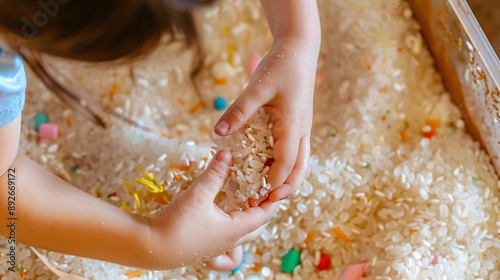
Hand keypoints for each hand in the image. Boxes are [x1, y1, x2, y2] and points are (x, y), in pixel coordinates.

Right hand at [146, 150, 278, 269]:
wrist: (150, 248)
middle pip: (257, 227)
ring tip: (245, 203)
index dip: (272, 199)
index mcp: (234, 230)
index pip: (264, 214)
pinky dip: (233, 235)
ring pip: (243, 237)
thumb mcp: (198, 195)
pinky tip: (223, 223)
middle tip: (261, 191)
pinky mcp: (205, 250)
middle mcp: (230, 242)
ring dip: (249, 221)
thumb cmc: (176, 224)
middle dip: (263, 209)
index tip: (276, 184)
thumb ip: (214, 173)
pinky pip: (227, 248)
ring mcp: (217, 249)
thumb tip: (227, 153)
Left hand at [215, 37, 316, 204]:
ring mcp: (302, 128)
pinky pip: (296, 150)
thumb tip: (218, 131)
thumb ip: (239, 111)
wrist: (298, 50)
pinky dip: (286, 164)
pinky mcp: (298, 123)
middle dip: (287, 188)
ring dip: (288, 178)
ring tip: (271, 192)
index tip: (261, 197)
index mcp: (293, 125)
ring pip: (301, 161)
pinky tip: (270, 166)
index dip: (274, 182)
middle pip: (300, 168)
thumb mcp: (257, 88)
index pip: (286, 163)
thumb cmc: (279, 67)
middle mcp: (301, 131)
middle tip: (269, 202)